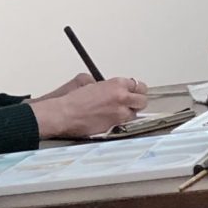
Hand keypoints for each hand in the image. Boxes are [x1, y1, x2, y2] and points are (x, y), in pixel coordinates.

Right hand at [32, 77, 149, 139]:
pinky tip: (111, 118)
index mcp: (116, 84)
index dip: (135, 89)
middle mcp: (121, 98)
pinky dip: (120, 121)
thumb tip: (106, 87)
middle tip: (132, 101)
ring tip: (120, 111)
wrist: (65, 114)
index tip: (133, 91)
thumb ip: (103, 84)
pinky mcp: (114, 125)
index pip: (137, 85)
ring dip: (129, 112)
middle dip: (138, 101)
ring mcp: (119, 113)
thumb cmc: (73, 100)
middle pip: (142, 100)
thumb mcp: (87, 81)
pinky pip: (124, 123)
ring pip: (134, 114)